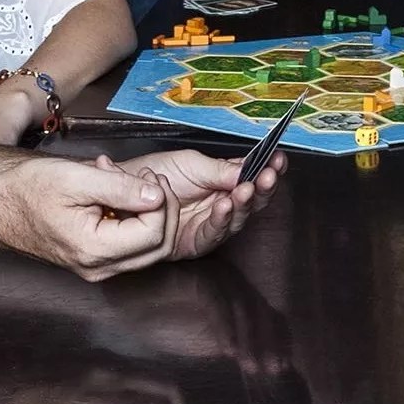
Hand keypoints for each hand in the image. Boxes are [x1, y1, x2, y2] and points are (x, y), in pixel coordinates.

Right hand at [0, 155, 178, 281]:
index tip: (148, 176)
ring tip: (124, 181)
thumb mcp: (76, 178)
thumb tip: (157, 196)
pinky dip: (132, 218)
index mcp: (95, 250)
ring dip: (147, 211)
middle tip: (145, 178)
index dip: (160, 201)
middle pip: (158, 246)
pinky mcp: (95, 260)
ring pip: (148, 248)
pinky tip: (116, 194)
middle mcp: (99, 268)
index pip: (153, 233)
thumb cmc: (26, 192)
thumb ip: (120, 188)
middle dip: (161, 208)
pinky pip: (130, 245)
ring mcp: (97, 268)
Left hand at [115, 146, 284, 260]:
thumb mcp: (191, 164)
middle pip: (252, 201)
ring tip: (246, 189)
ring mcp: (210, 224)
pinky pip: (213, 233)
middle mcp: (221, 204)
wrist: (125, 189)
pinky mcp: (195, 243)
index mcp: (224, 182)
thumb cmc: (155, 173)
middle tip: (268, 176)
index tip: (278, 161)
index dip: (269, 170)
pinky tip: (225, 205)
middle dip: (263, 188)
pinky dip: (221, 219)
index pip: (254, 177)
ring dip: (245, 203)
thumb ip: (220, 170)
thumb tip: (249, 170)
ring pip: (237, 218)